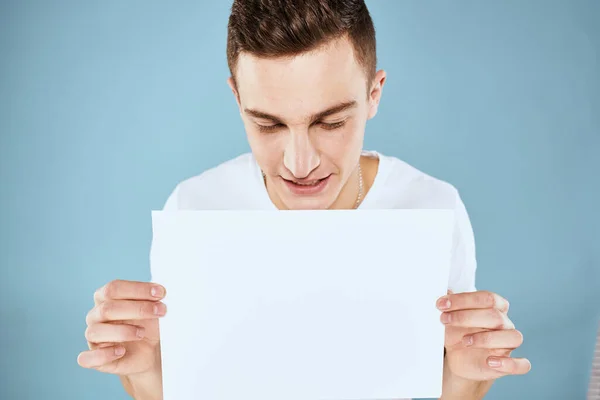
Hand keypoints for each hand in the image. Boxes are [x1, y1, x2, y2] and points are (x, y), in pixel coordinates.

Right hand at [78, 280, 166, 397]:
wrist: (151, 352)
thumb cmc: (148, 324)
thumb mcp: (153, 308)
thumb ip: (153, 298)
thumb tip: (161, 290)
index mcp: (106, 297)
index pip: (114, 288)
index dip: (138, 289)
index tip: (161, 293)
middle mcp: (95, 315)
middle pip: (107, 308)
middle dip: (138, 309)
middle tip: (161, 311)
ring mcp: (93, 337)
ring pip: (96, 331)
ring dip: (123, 332)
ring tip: (142, 333)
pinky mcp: (93, 358)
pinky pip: (87, 358)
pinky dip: (104, 355)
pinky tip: (121, 351)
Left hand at [437, 290, 530, 381]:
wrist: (458, 359)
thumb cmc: (458, 334)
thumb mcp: (450, 320)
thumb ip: (451, 305)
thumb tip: (447, 289)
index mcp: (495, 308)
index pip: (487, 298)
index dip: (464, 299)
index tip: (442, 304)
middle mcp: (505, 324)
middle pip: (495, 316)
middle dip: (467, 317)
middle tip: (445, 319)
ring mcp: (508, 344)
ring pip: (513, 337)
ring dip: (486, 338)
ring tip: (465, 341)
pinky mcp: (508, 364)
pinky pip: (521, 365)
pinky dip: (509, 364)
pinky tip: (490, 362)